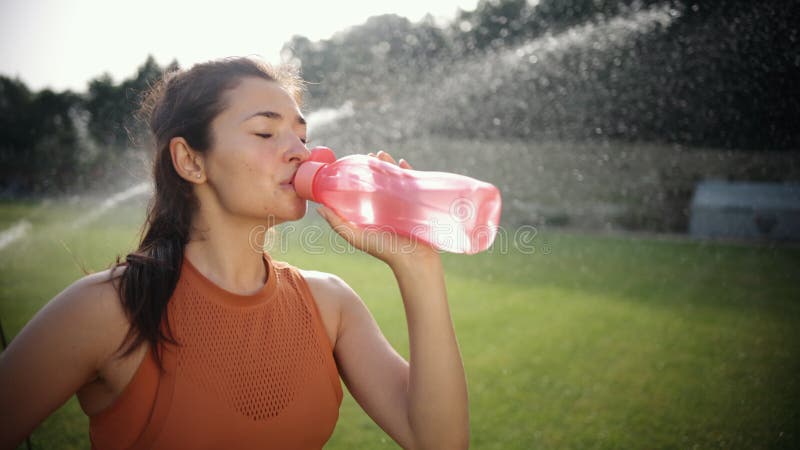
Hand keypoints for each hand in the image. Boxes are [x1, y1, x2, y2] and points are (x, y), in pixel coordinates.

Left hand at [316, 150, 439, 267]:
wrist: (414, 260)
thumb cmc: (385, 251)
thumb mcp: (356, 237)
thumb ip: (337, 223)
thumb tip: (318, 207)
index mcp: (372, 213)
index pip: (363, 190)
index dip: (357, 175)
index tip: (351, 162)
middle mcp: (387, 207)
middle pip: (380, 181)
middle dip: (375, 166)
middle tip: (370, 155)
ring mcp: (403, 204)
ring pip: (396, 179)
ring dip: (390, 164)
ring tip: (382, 154)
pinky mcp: (418, 203)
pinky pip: (413, 183)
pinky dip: (409, 171)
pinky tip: (403, 162)